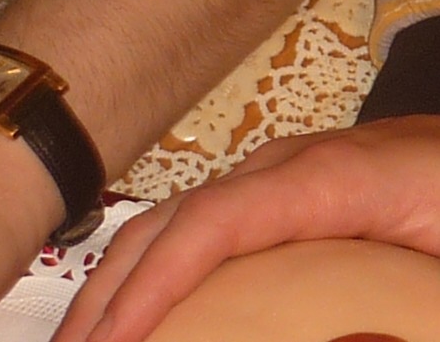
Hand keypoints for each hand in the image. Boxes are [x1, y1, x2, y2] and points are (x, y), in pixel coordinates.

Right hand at [52, 115, 439, 341]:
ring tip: (88, 340)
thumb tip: (353, 338)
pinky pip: (208, 233)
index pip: (212, 226)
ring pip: (177, 224)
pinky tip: (148, 313)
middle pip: (170, 222)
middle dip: (108, 290)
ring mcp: (279, 180)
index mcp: (326, 182)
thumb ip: (408, 310)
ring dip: (122, 282)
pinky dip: (161, 271)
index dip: (154, 284)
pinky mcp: (287, 198)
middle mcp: (284, 171)